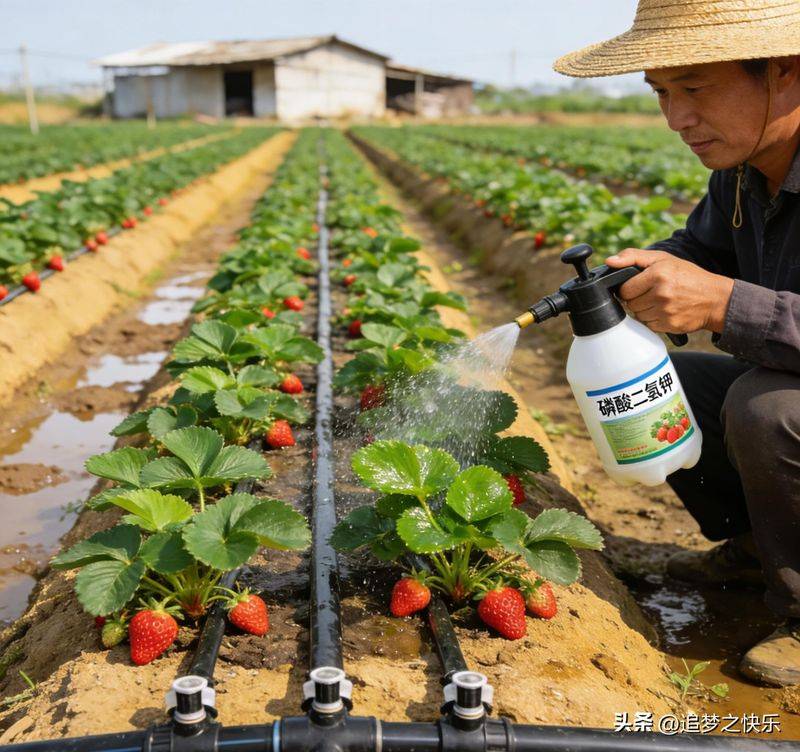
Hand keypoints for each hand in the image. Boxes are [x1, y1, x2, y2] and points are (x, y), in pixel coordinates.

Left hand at [605, 249, 734, 333]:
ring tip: (659, 301)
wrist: (716, 299)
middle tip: (651, 293)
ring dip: (644, 310)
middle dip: (637, 298)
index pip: (625, 289)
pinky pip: (648, 325)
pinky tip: (665, 311)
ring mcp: (665, 311)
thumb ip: (633, 256)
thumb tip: (609, 261)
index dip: (629, 288)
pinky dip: (653, 319)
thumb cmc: (688, 276)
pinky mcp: (669, 325)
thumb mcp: (663, 259)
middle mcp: (661, 293)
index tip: (638, 285)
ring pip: (638, 315)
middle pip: (630, 304)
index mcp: (658, 274)